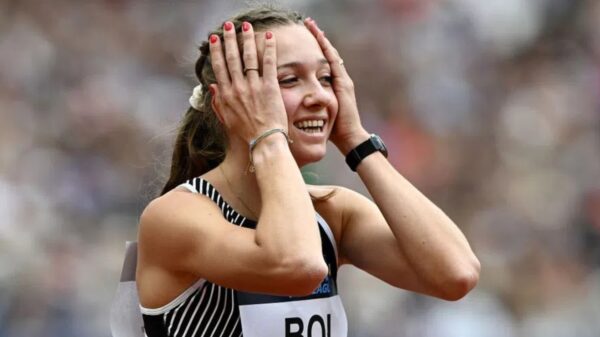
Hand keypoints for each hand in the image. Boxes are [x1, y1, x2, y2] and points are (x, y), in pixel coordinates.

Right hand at [209, 21, 287, 143]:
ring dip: (246, 38)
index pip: (219, 67)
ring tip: (246, 26)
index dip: (216, 51)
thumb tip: (212, 87)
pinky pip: (268, 63)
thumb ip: (218, 102)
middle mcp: (237, 88)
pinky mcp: (269, 87)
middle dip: (229, 39)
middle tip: (228, 26)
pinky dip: (268, 48)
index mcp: (226, 95)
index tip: (214, 38)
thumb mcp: (227, 119)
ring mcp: (253, 87)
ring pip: (248, 57)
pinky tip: (269, 37)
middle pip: (232, 58)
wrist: (264, 140)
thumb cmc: (246, 132)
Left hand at [304, 18, 368, 153]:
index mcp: (332, 86)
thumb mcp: (317, 114)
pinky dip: (327, 50)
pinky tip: (321, 40)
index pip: (322, 62)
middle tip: (308, 23)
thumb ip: (309, 106)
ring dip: (322, 39)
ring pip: (331, 54)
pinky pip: (334, 62)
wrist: (348, 137)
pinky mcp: (344, 84)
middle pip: (328, 53)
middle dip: (318, 38)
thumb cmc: (333, 130)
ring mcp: (343, 80)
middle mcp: (339, 80)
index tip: (305, 35)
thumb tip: (295, 105)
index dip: (314, 49)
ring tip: (313, 26)